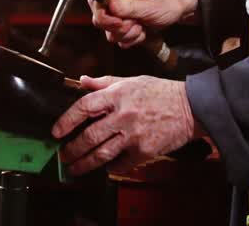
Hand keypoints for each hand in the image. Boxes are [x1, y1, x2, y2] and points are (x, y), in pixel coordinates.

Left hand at [53, 75, 201, 175]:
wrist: (191, 107)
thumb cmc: (162, 92)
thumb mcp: (133, 80)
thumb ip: (105, 82)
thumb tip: (82, 81)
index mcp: (118, 95)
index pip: (84, 106)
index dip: (67, 120)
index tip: (57, 131)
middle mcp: (123, 114)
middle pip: (89, 136)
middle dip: (72, 149)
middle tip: (64, 155)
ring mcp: (134, 134)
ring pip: (102, 153)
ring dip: (85, 164)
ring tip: (76, 168)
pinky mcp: (144, 150)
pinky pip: (122, 163)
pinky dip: (112, 168)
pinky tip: (107, 167)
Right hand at [90, 0, 196, 48]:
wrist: (178, 8)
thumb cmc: (167, 2)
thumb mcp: (151, 6)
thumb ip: (129, 6)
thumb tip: (109, 5)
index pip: (96, 2)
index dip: (105, 16)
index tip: (121, 22)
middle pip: (99, 19)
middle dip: (119, 28)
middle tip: (136, 24)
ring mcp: (117, 11)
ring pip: (109, 32)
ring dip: (128, 34)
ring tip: (142, 26)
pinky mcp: (122, 23)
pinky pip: (119, 38)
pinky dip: (131, 38)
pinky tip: (142, 31)